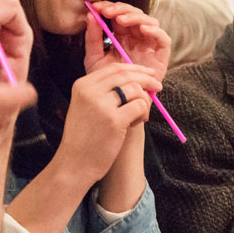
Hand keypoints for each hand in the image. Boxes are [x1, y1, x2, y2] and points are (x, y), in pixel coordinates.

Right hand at [53, 62, 161, 184]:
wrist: (75, 164)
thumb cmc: (84, 137)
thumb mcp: (85, 106)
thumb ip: (103, 91)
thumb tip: (137, 79)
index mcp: (82, 85)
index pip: (114, 68)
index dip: (134, 69)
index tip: (148, 73)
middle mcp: (90, 91)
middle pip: (126, 75)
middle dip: (146, 79)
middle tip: (158, 86)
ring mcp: (102, 105)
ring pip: (135, 90)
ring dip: (144, 101)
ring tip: (141, 115)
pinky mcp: (114, 120)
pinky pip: (139, 106)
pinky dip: (143, 113)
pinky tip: (137, 123)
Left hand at [87, 1, 170, 81]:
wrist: (118, 102)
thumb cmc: (107, 82)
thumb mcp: (94, 58)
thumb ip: (92, 38)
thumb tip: (90, 15)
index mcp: (122, 36)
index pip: (118, 14)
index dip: (109, 7)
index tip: (96, 7)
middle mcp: (137, 38)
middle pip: (134, 14)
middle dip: (121, 9)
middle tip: (108, 11)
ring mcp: (150, 46)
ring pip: (150, 22)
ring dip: (136, 17)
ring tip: (121, 20)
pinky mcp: (161, 56)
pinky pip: (164, 39)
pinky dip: (155, 31)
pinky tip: (142, 29)